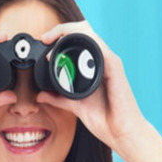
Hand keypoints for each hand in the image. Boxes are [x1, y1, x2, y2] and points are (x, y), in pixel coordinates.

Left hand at [35, 21, 147, 155]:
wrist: (122, 134)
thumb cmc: (105, 120)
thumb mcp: (75, 106)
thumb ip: (58, 98)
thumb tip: (40, 95)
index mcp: (95, 66)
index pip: (79, 38)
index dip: (60, 34)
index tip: (44, 42)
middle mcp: (103, 60)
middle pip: (84, 29)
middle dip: (62, 28)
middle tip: (45, 38)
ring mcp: (109, 62)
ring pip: (90, 34)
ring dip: (69, 32)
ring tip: (52, 42)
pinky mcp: (115, 67)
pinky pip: (100, 47)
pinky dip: (84, 42)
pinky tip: (70, 48)